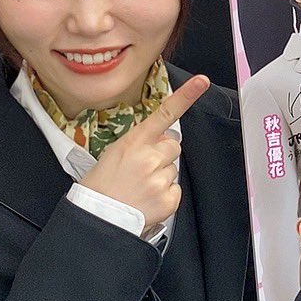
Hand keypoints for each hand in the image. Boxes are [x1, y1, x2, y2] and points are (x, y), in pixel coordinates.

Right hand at [82, 74, 209, 235]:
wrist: (99, 218)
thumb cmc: (102, 186)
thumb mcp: (114, 153)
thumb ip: (140, 142)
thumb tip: (162, 138)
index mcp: (135, 142)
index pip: (165, 114)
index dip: (186, 96)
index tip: (201, 82)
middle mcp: (150, 158)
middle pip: (173, 145)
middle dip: (163, 154)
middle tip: (143, 168)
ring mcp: (161, 179)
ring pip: (174, 169)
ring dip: (161, 175)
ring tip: (140, 186)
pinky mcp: (169, 198)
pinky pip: (175, 189)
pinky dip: (164, 194)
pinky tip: (147, 197)